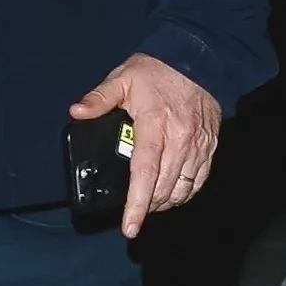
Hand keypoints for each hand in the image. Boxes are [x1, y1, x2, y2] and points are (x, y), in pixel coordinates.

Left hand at [70, 53, 220, 236]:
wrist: (197, 59)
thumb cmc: (156, 71)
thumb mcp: (122, 79)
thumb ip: (99, 98)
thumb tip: (76, 112)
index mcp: (155, 126)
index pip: (145, 173)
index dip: (137, 204)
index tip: (129, 226)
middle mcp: (180, 140)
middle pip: (164, 187)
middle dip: (148, 207)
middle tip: (133, 215)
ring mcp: (198, 146)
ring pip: (183, 188)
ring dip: (166, 202)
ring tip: (151, 205)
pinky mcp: (209, 147)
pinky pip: (199, 180)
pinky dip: (185, 193)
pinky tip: (172, 194)